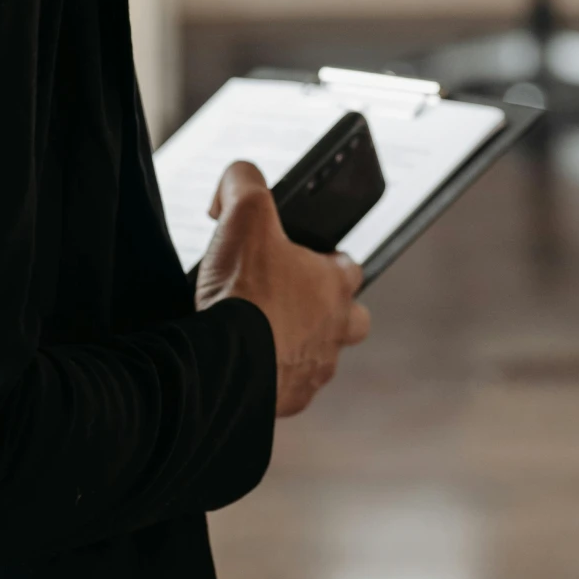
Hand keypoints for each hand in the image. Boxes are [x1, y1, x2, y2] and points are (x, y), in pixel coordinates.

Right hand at [195, 160, 369, 416]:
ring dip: (300, 346)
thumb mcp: (244, 213)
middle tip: (293, 303)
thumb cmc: (244, 289)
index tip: (302, 259)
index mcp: (335, 285)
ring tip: (263, 336)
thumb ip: (245, 182)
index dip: (328, 261)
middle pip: (354, 320)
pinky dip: (273, 378)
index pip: (351, 268)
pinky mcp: (290, 400)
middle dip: (332, 313)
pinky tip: (248, 365)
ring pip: (322, 357)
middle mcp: (336, 329)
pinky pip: (291, 389)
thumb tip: (238, 178)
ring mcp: (316, 368)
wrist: (224, 359)